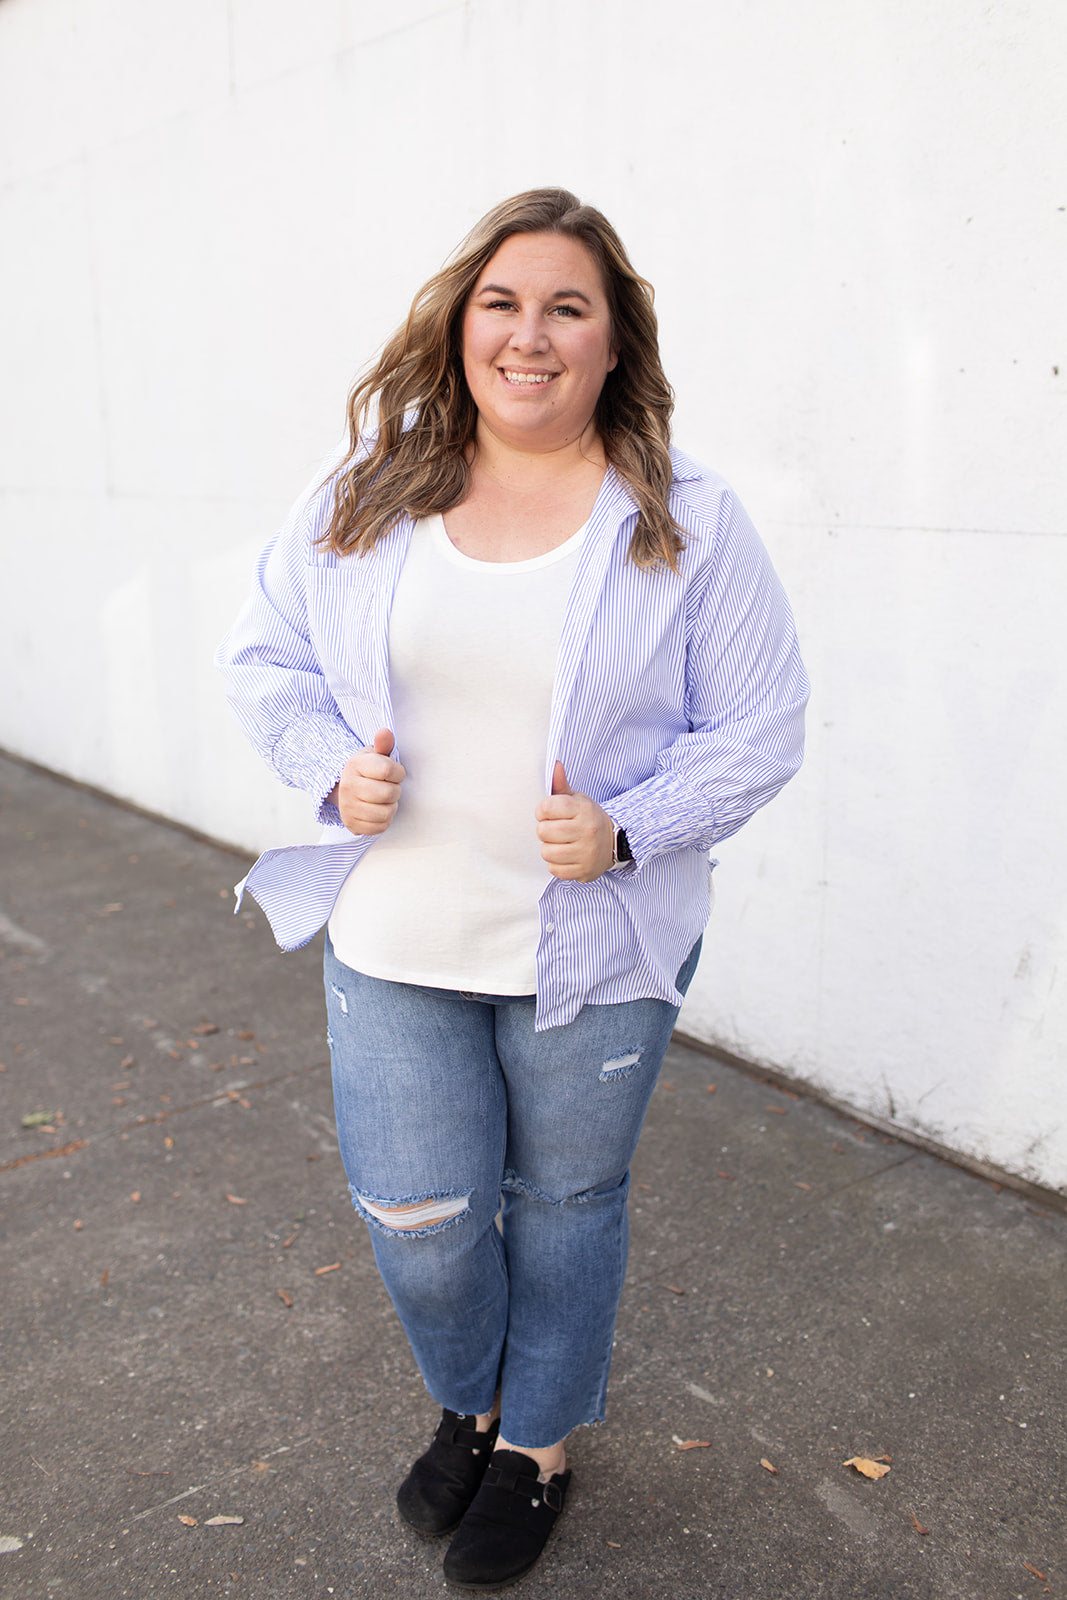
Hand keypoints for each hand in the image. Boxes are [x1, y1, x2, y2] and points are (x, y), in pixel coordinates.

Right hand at [330, 729, 405, 836]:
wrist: (347, 789)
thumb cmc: (369, 770)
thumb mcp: (375, 754)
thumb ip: (384, 744)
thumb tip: (385, 732)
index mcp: (355, 765)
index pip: (388, 770)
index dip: (399, 773)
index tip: (395, 773)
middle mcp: (348, 786)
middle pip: (388, 793)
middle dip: (395, 790)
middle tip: (389, 787)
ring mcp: (348, 807)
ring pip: (386, 812)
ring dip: (391, 806)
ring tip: (384, 799)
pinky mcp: (352, 824)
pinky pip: (380, 827)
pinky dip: (385, 820)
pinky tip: (378, 810)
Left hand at [535, 762, 614, 881]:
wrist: (614, 841)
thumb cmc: (588, 819)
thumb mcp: (578, 799)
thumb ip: (561, 785)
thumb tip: (555, 764)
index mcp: (583, 809)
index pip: (546, 807)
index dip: (542, 811)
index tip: (549, 813)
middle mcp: (586, 830)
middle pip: (543, 831)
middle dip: (545, 830)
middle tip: (555, 830)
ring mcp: (586, 853)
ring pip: (547, 852)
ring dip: (549, 848)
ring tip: (560, 843)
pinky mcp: (584, 871)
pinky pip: (554, 869)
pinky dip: (556, 864)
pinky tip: (566, 856)